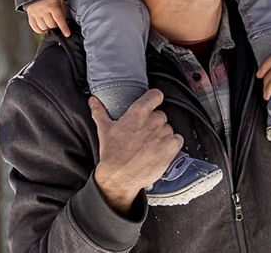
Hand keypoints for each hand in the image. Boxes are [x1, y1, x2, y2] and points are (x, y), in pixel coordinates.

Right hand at [26, 0, 72, 35]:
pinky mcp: (30, 14)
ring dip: (48, 28)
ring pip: (43, 27)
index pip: (59, 18)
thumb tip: (64, 24)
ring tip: (49, 24)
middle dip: (55, 26)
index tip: (67, 34)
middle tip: (56, 22)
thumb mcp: (60, 2)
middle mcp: (43, 9)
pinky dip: (39, 30)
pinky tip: (43, 29)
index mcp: (52, 5)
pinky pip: (34, 27)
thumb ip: (63, 13)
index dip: (63, 27)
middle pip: (51, 25)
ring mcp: (35, 12)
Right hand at [89, 91, 182, 214]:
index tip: (152, 104)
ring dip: (162, 135)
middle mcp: (154, 120)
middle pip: (160, 114)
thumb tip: (93, 101)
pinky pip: (177, 140)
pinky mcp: (172, 147)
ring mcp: (165, 133)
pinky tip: (159, 151)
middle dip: (154, 123)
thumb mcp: (104, 129)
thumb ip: (99, 111)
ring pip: (168, 128)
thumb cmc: (112, 154)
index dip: (154, 99)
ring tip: (150, 145)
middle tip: (144, 134)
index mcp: (139, 111)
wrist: (120, 176)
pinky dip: (171, 145)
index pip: (156, 95)